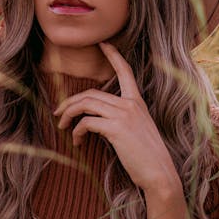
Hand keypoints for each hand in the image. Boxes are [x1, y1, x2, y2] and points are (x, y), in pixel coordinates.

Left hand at [54, 42, 182, 195]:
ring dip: (69, 114)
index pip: (125, 72)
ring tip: (62, 126)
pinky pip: (87, 122)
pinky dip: (77, 131)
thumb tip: (96, 121)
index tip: (103, 44)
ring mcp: (124, 114)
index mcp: (137, 102)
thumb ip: (121, 120)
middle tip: (58, 113)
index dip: (113, 55)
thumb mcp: (137, 132)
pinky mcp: (116, 128)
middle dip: (70, 102)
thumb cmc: (147, 158)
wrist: (160, 174)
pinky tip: (77, 142)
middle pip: (91, 93)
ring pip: (86, 104)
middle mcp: (131, 104)